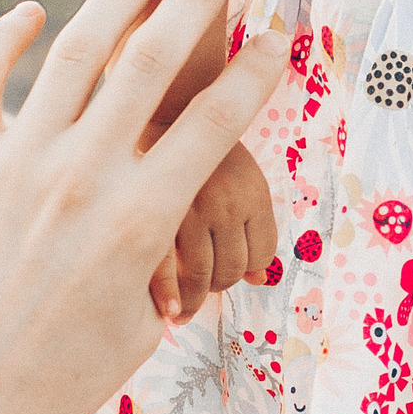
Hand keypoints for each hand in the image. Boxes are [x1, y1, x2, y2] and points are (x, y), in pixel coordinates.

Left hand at [0, 0, 274, 413]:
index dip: (256, 72)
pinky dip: (8, 37)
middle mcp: (81, 180)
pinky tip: (34, 15)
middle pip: (153, 62)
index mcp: (141, 222)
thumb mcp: (137, 328)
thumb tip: (182, 239)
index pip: (216, 123)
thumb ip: (163, 264)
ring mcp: (13, 167)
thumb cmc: (61, 387)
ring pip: (74, 51)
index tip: (280, 36)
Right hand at [153, 139, 278, 320]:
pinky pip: (166, 273)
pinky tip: (167, 309)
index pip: (261, 255)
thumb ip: (253, 225)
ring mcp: (189, 209)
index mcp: (254, 192)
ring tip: (183, 308)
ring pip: (202, 277)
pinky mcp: (150, 213)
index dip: (246, 271)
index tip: (226, 275)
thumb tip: (261, 280)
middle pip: (233, 270)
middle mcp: (227, 202)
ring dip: (195, 299)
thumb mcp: (238, 175)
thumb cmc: (196, 143)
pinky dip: (169, 296)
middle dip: (218, 285)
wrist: (152, 105)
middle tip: (200, 288)